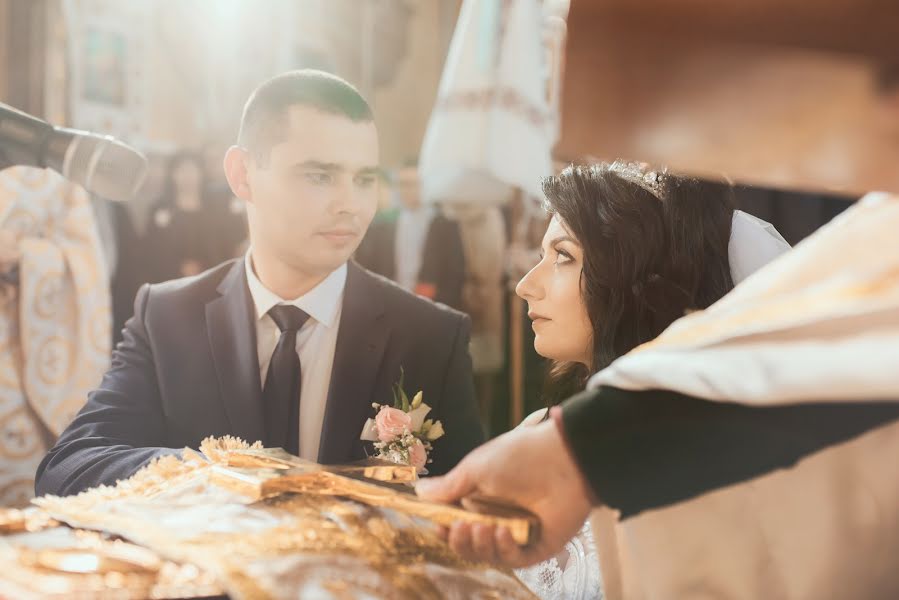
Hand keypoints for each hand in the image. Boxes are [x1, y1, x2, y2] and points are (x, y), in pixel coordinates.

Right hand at [415, 419, 593, 567]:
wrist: (563, 458)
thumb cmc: (520, 455)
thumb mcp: (476, 468)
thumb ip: (449, 487)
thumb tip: (418, 491)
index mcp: (481, 500)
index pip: (457, 524)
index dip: (446, 528)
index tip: (439, 524)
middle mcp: (497, 519)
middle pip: (470, 545)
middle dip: (460, 541)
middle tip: (459, 526)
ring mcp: (518, 534)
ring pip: (488, 555)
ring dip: (480, 545)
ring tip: (482, 526)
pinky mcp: (537, 546)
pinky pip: (514, 559)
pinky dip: (504, 549)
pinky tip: (503, 532)